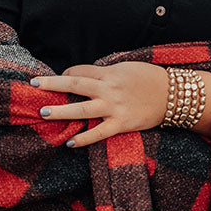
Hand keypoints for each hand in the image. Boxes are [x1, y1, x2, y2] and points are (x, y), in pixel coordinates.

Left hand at [30, 61, 168, 147]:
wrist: (175, 95)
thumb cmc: (150, 79)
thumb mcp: (126, 68)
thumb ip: (106, 73)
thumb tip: (86, 77)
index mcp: (109, 73)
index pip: (80, 71)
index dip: (66, 74)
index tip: (58, 79)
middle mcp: (109, 89)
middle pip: (75, 85)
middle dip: (53, 84)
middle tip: (35, 84)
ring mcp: (115, 108)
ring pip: (82, 110)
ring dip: (61, 111)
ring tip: (43, 113)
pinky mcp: (122, 124)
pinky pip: (99, 133)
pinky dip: (84, 138)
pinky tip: (70, 143)